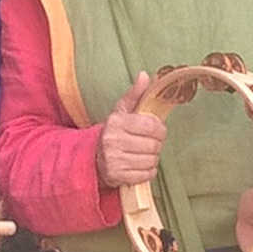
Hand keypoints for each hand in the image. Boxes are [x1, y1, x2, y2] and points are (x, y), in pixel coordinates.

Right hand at [95, 71, 167, 188]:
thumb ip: (135, 94)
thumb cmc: (113, 132)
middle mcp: (113, 140)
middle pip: (154, 145)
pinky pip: (147, 174)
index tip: (155, 129)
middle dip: (156, 144)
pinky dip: (148, 171)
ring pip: (152, 160)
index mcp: (116, 122)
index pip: (152, 126)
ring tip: (142, 154)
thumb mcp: (121, 112)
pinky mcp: (117, 176)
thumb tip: (145, 75)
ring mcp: (114, 160)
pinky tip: (139, 165)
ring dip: (152, 158)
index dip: (159, 129)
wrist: (92, 158)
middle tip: (149, 143)